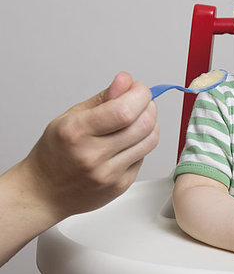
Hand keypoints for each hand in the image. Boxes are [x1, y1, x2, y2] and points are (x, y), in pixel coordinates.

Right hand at [23, 71, 159, 217]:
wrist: (44, 192)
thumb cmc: (55, 153)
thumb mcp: (71, 117)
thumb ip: (103, 98)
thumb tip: (126, 80)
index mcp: (76, 132)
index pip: (124, 110)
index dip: (140, 94)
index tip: (139, 89)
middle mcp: (92, 155)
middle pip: (143, 125)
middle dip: (149, 107)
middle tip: (141, 103)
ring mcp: (108, 173)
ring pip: (150, 141)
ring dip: (150, 125)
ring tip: (136, 121)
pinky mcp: (120, 185)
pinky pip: (144, 157)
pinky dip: (141, 145)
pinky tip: (125, 144)